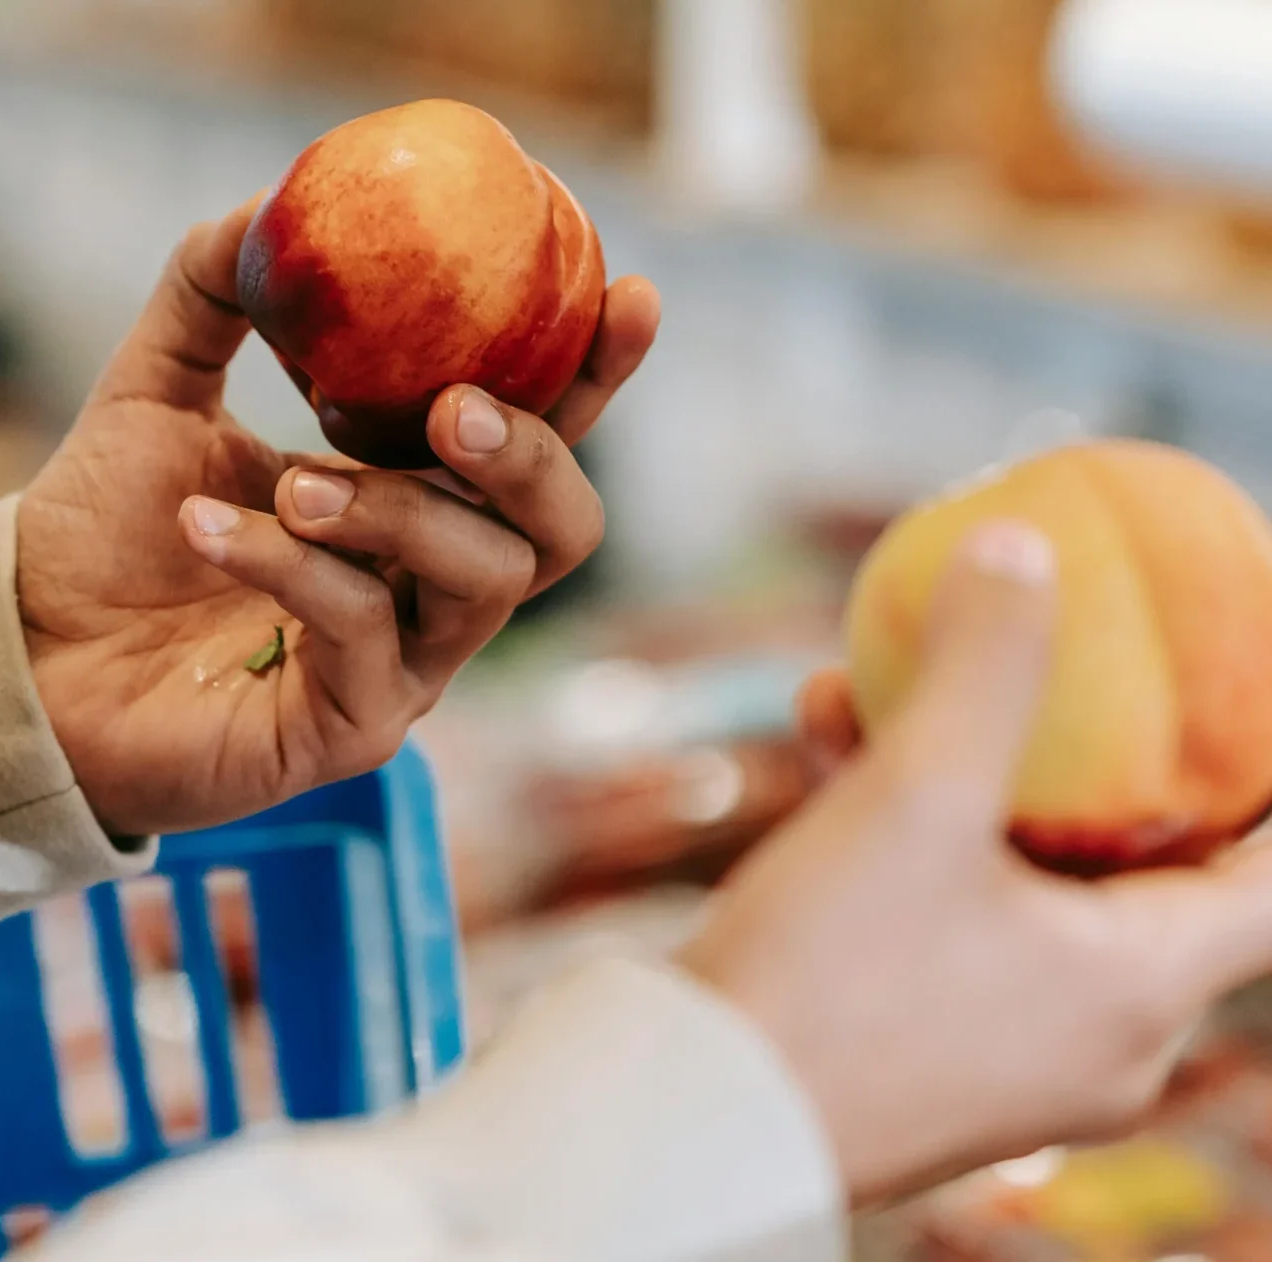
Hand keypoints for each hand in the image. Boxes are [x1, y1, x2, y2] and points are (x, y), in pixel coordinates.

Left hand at [16, 199, 660, 836]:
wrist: (27, 650)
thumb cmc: (108, 532)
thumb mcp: (159, 389)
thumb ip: (214, 294)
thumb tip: (271, 202)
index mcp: (413, 505)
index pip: (539, 442)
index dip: (594, 375)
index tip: (627, 295)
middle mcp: (430, 592)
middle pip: (563, 533)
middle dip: (532, 458)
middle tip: (455, 410)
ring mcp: (401, 670)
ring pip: (481, 584)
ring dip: (395, 512)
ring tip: (293, 480)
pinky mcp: (349, 730)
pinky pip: (364, 633)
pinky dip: (290, 564)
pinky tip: (208, 524)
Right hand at [677, 521, 1271, 1205]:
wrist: (692, 1115)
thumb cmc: (827, 973)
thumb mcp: (915, 796)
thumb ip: (983, 665)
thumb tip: (1022, 544)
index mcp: (1138, 990)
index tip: (1249, 697)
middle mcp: (1094, 1034)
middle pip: (1146, 869)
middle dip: (1104, 755)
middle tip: (1098, 669)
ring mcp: (1005, 1047)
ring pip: (1025, 879)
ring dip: (975, 772)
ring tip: (903, 674)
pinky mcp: (920, 1045)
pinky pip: (947, 911)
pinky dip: (910, 827)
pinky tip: (827, 730)